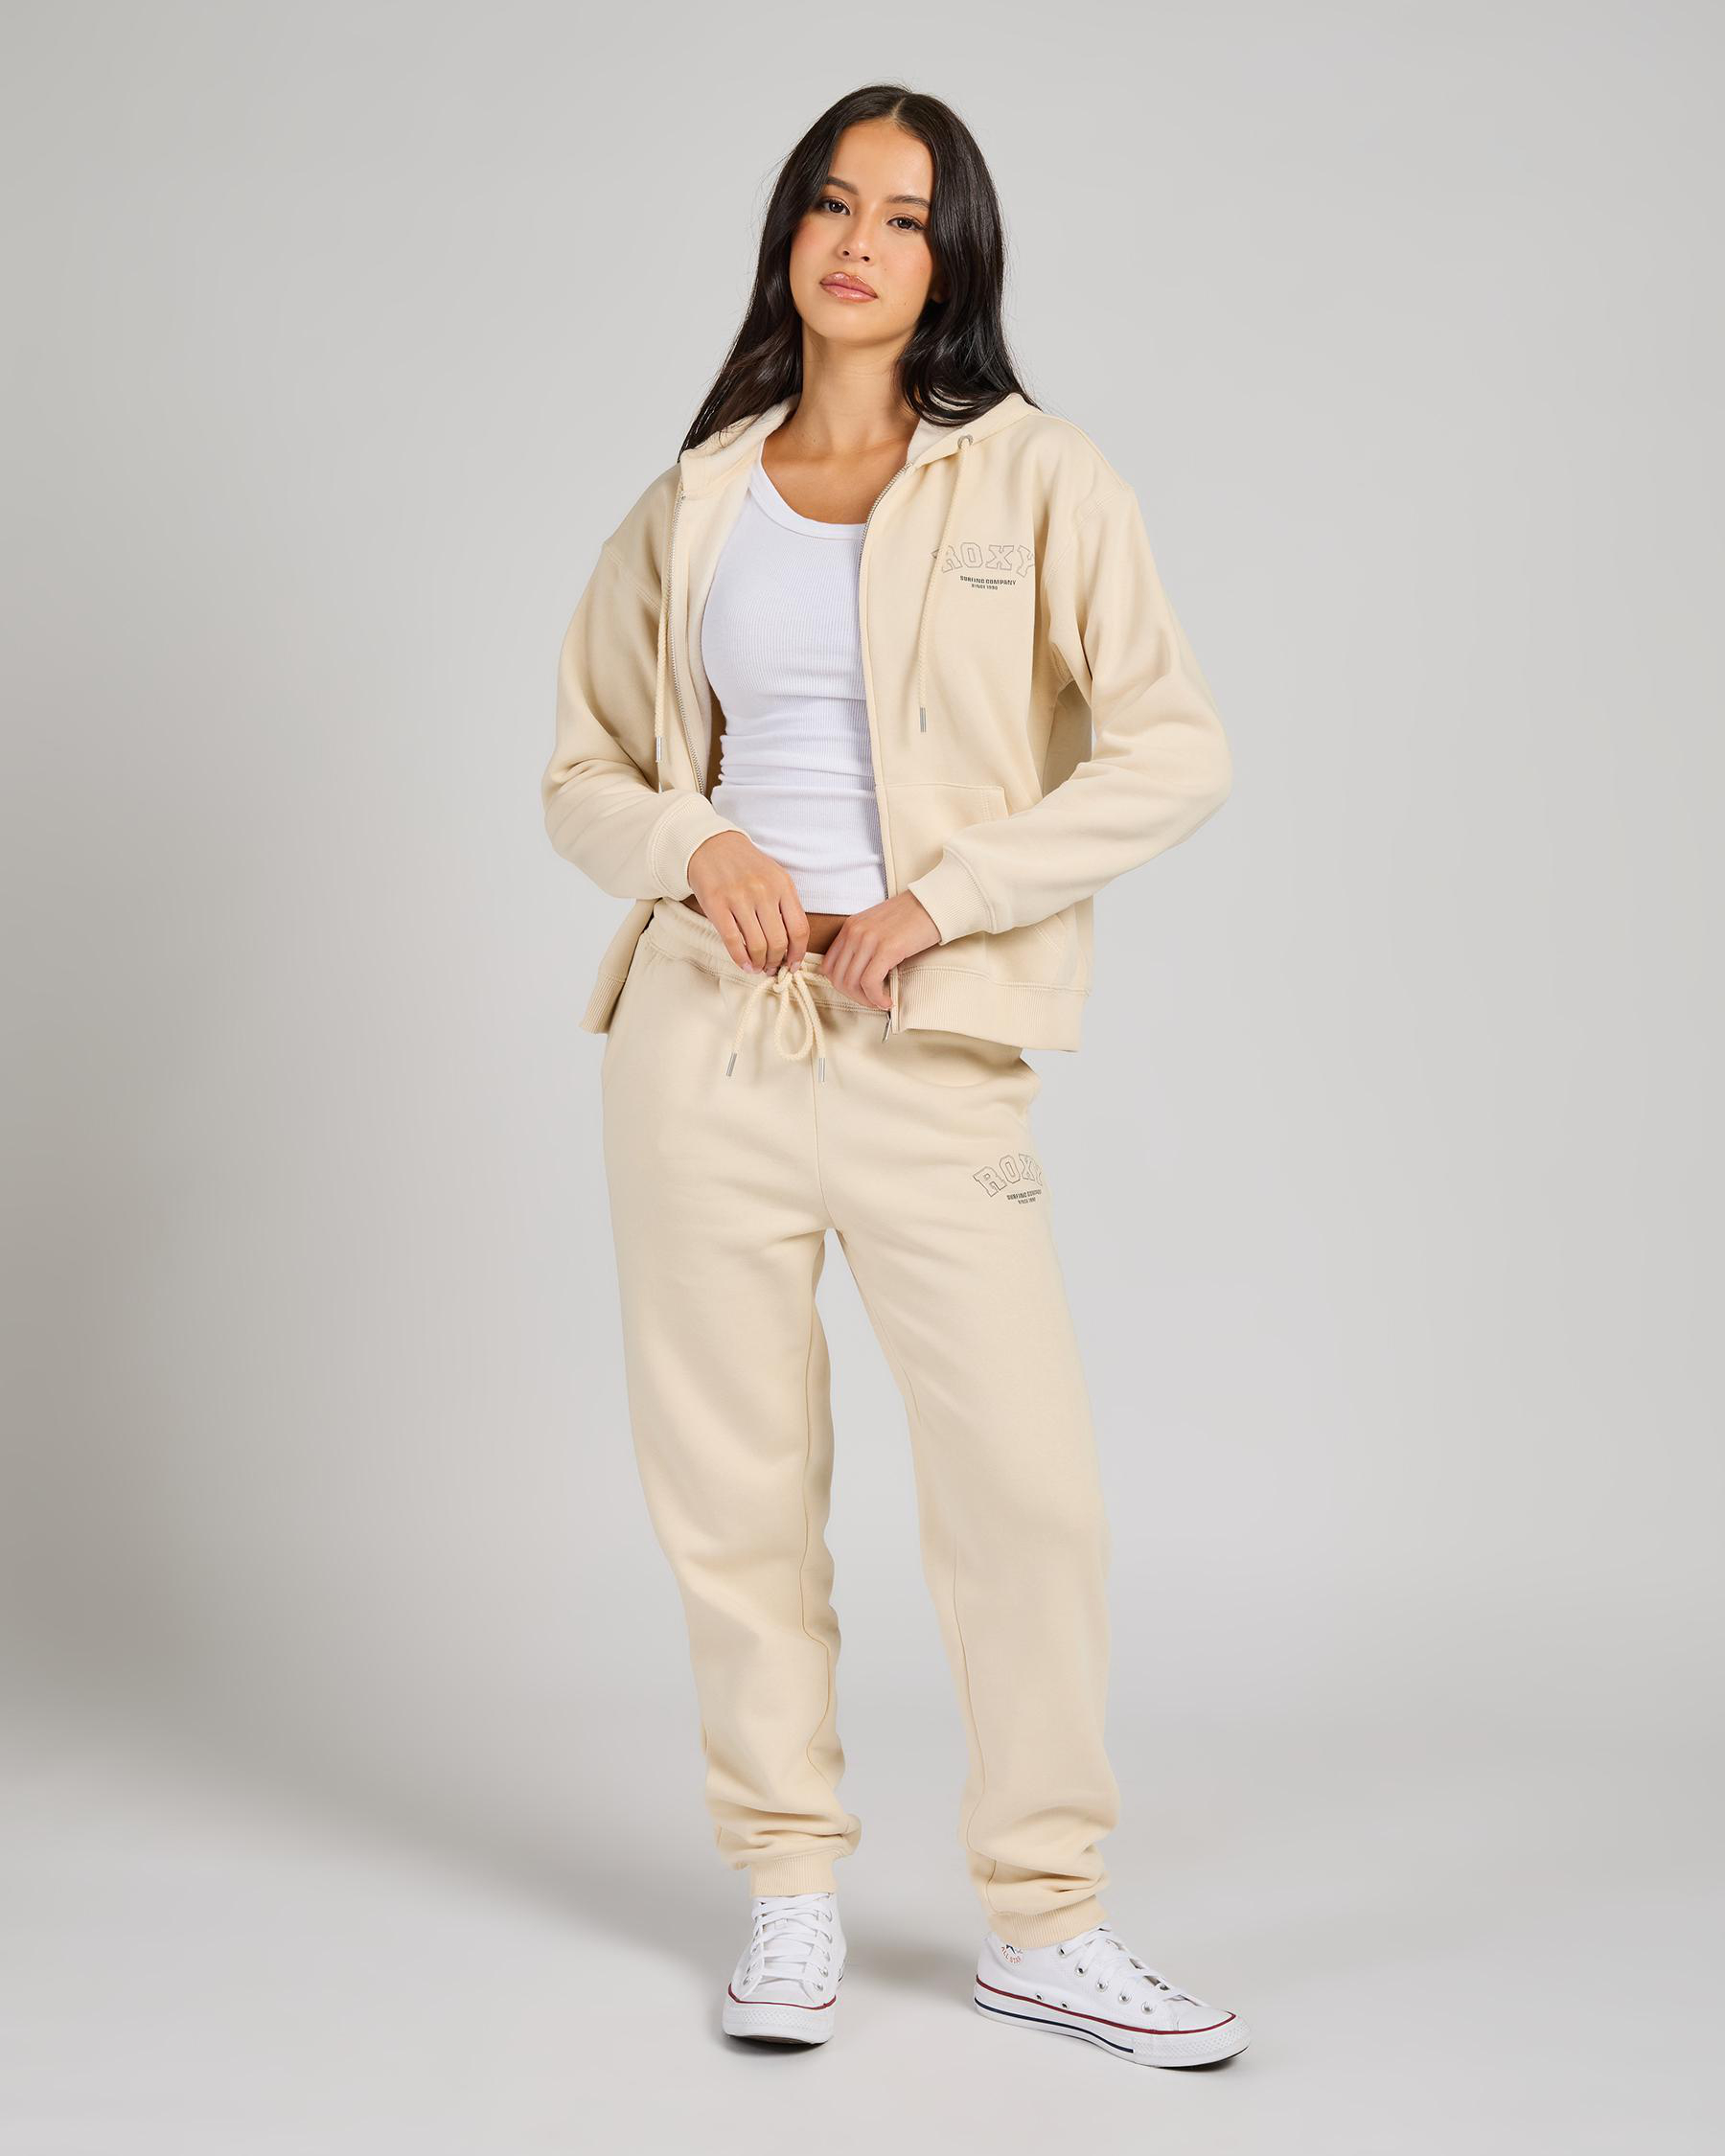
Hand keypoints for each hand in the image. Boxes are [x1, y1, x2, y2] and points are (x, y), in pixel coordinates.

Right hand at [686, 831, 810, 973]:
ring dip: (760, 963)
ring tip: (758, 967)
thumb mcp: (774, 878)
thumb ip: (785, 906)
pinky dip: (741, 959)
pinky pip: (732, 941)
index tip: (794, 966)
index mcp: (783, 885)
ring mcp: (739, 897)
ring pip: (757, 945)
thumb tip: (791, 946)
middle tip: (772, 968)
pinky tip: (745, 965)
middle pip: (778, 941)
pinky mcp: (717, 904)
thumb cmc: (746, 866)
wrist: (711, 845)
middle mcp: (764, 891)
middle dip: (777, 962)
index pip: (799, 929)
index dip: (798, 953)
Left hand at [819, 893, 939, 1011]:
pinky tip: (888, 999)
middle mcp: (854, 932)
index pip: (828, 965)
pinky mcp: (886, 948)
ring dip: (866, 1000)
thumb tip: (859, 975)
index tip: (858, 992)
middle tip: (871, 1001)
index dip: (841, 986)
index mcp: (850, 927)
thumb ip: (863, 945)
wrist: (933, 904)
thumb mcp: (877, 927)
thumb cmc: (911, 918)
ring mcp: (869, 939)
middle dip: (854, 997)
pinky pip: (870, 982)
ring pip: (852, 983)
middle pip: (838, 978)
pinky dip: (877, 997)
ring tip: (881, 1001)